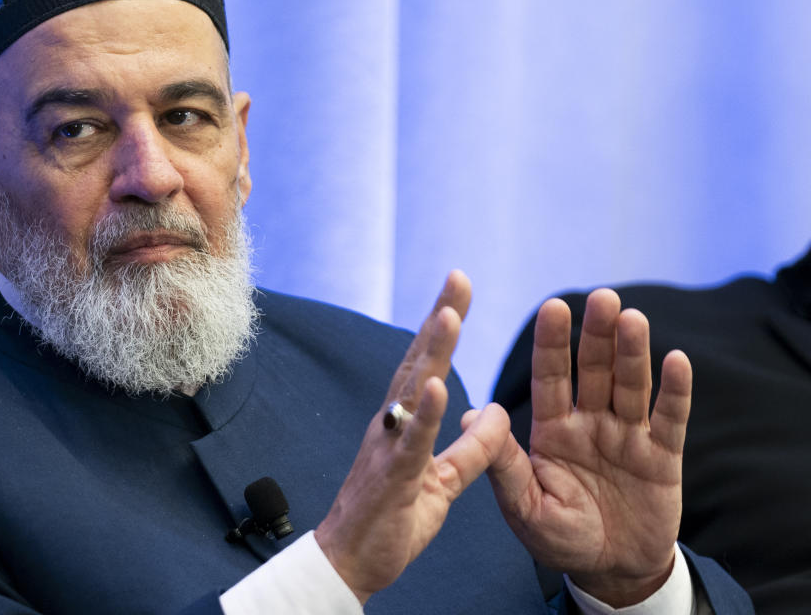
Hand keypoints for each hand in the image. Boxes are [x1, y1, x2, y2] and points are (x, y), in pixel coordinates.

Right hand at [314, 270, 511, 603]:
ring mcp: (388, 447)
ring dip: (429, 352)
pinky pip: (409, 443)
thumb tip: (492, 412)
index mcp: (405, 422)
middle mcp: (392, 424)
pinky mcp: (391, 477)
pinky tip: (434, 387)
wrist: (350, 564)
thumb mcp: (444, 481)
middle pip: (418, 362)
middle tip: (458, 278)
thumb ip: (469, 448)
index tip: (460, 288)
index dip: (444, 326)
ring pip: (411, 392)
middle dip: (439, 318)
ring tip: (449, 315)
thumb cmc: (391, 519)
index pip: (427, 364)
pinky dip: (422, 414)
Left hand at [477, 289, 691, 606]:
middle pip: (594, 371)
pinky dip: (674, 391)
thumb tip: (469, 417)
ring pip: (631, 385)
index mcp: (553, 429)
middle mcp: (590, 422)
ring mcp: (628, 435)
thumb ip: (504, 464)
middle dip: (597, 335)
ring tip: (632, 319)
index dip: (552, 343)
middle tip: (602, 298)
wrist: (610, 572)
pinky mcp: (663, 456)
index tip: (553, 307)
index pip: (551, 377)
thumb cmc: (559, 537)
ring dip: (633, 353)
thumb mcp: (524, 505)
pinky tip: (677, 360)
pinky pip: (669, 419)